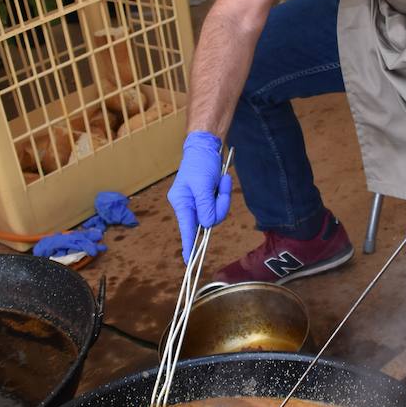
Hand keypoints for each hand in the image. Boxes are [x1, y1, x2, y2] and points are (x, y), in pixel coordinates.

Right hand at [167, 132, 232, 261]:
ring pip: (216, 213)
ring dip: (223, 198)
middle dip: (219, 206)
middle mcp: (188, 205)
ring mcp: (199, 203)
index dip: (189, 245)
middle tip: (221, 187)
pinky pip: (219, 205)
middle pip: (208, 220)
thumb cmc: (200, 163)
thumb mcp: (202, 184)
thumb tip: (207, 224)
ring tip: (222, 180)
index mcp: (181, 203)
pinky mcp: (208, 198)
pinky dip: (224, 194)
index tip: (190, 261)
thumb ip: (205, 206)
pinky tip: (222, 180)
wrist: (206, 146)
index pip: (186, 228)